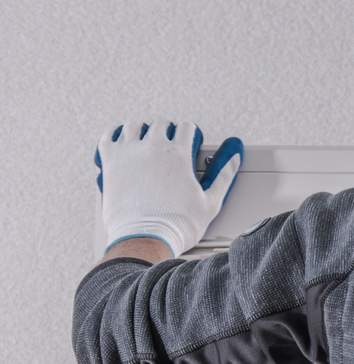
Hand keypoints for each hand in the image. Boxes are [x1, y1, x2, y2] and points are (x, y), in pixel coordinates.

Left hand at [96, 122, 242, 257]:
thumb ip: (224, 175)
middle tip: (169, 146)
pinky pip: (109, 135)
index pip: (187, 128)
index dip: (191, 136)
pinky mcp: (109, 161)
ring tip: (146, 145)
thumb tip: (234, 155)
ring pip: (134, 126)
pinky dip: (116, 136)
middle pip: (161, 124)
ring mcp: (128, 152)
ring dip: (142, 132)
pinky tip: (123, 145)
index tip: (190, 144)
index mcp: (178, 154)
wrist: (145, 239)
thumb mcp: (211, 201)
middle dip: (168, 133)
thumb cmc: (177, 225)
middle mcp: (152, 147)